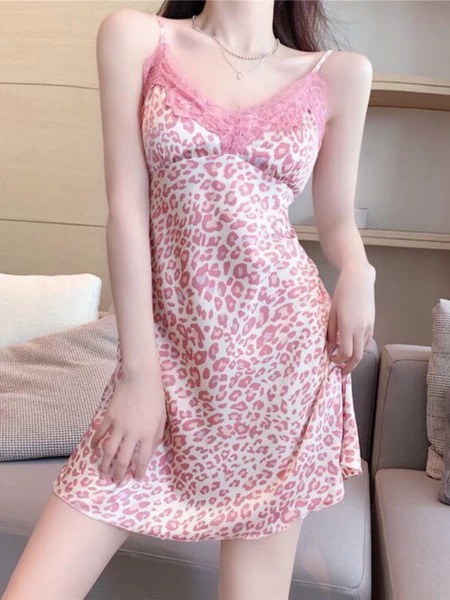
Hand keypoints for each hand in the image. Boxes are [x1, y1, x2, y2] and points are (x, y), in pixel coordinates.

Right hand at [91, 368, 166, 485]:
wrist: (140, 377)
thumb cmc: (155, 395)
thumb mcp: (163, 416)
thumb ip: (158, 433)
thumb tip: (153, 447)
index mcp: (148, 434)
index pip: (143, 459)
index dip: (139, 471)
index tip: (136, 478)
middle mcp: (132, 433)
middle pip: (123, 460)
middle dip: (119, 474)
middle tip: (116, 482)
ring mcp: (119, 425)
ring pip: (109, 451)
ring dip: (104, 464)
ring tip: (102, 472)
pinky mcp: (109, 417)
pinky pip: (100, 433)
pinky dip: (95, 442)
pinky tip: (93, 449)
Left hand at [327, 263, 375, 375]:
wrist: (359, 279)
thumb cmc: (341, 293)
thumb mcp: (331, 312)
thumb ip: (330, 332)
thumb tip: (329, 348)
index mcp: (348, 327)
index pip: (345, 353)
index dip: (338, 361)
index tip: (331, 360)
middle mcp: (361, 329)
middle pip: (357, 357)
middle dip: (349, 367)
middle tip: (341, 372)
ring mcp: (369, 326)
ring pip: (363, 349)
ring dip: (355, 357)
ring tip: (345, 359)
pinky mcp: (372, 322)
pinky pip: (367, 340)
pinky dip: (360, 346)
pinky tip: (352, 344)